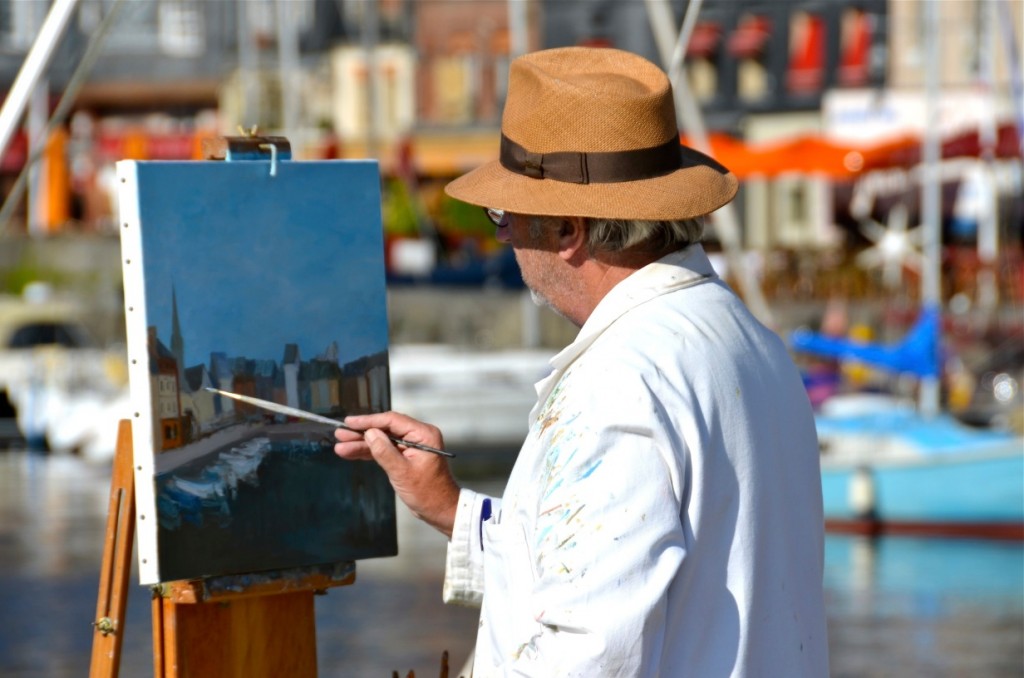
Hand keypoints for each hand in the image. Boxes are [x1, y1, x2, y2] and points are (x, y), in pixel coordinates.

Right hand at [335, 412, 459, 537]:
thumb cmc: (427, 493)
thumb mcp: (403, 473)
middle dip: (362, 433)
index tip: (349, 423)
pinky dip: (369, 453)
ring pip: (382, 441)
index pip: (392, 421)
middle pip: (385, 429)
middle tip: (340, 434)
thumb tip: (369, 433)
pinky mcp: (405, 458)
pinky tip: (351, 453)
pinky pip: (385, 451)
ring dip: (362, 444)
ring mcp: (411, 447)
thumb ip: (385, 451)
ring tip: (340, 446)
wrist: (440, 510)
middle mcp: (418, 436)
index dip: (369, 421)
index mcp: (423, 434)